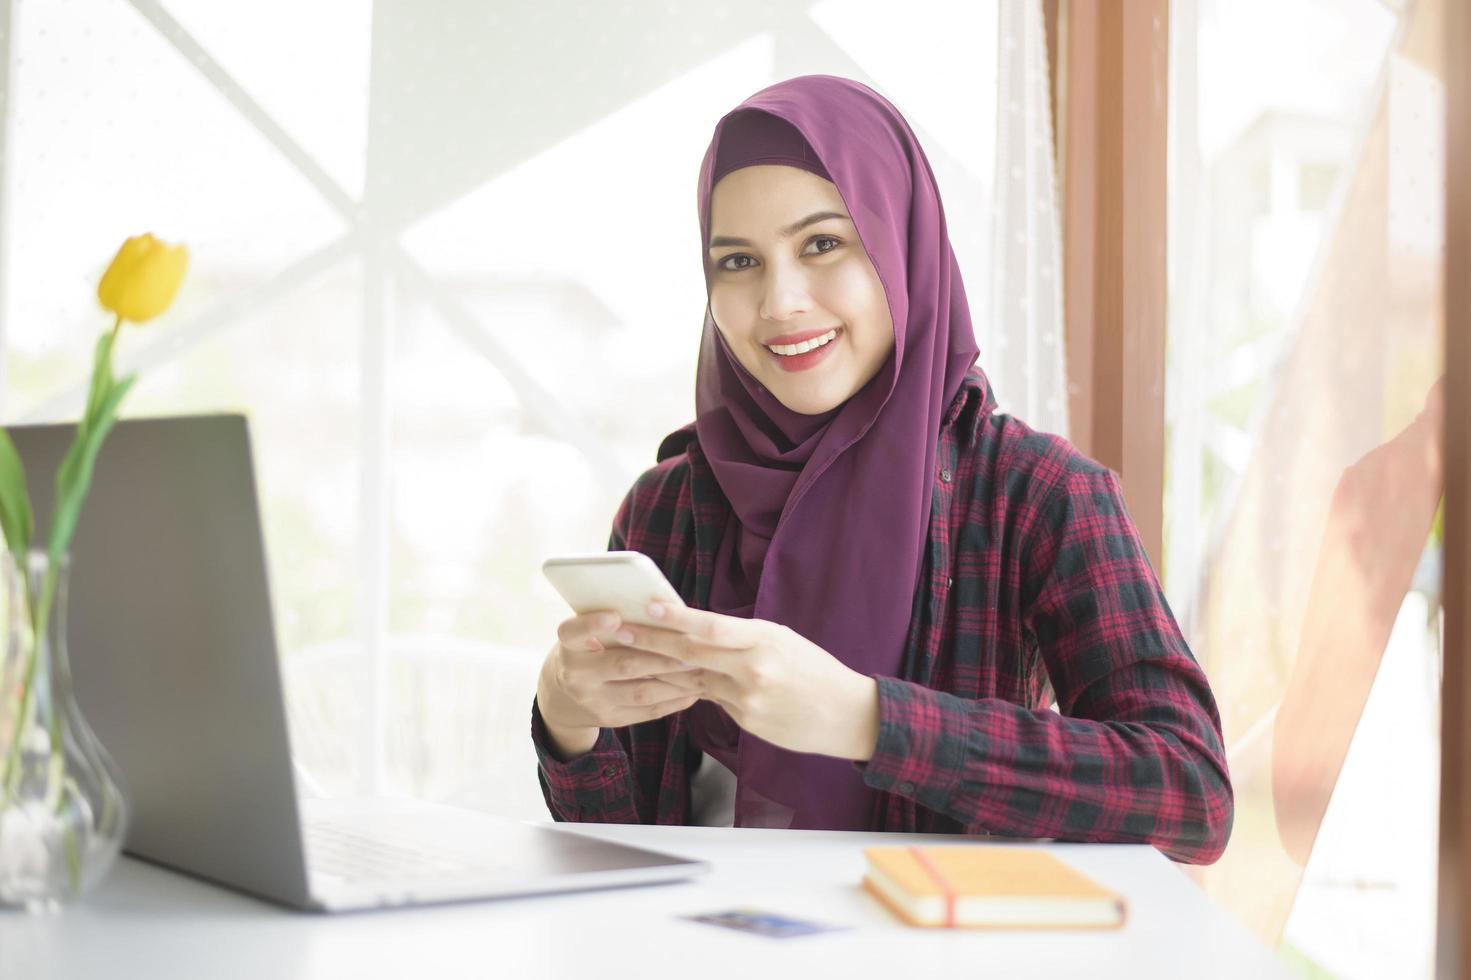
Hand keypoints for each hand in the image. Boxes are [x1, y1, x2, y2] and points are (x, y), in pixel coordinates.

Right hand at [536, 610, 701, 757]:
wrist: (562, 695)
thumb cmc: (586, 649)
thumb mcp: (585, 633)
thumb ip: (612, 624)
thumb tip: (660, 609)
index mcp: (567, 646)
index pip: (573, 633)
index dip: (592, 625)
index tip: (615, 616)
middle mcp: (576, 675)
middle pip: (622, 664)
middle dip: (660, 658)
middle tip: (691, 648)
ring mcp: (593, 701)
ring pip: (640, 692)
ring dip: (675, 681)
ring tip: (700, 669)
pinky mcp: (610, 718)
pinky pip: (647, 711)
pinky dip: (674, 700)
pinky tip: (694, 691)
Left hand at [618, 603, 880, 760]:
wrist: (848, 715)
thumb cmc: (816, 670)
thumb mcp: (783, 640)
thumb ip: (743, 637)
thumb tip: (701, 631)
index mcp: (765, 639)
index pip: (712, 627)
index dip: (676, 617)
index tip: (647, 606)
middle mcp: (753, 668)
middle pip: (692, 653)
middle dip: (651, 641)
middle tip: (619, 631)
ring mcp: (748, 698)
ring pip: (694, 679)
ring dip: (659, 667)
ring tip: (628, 656)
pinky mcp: (746, 720)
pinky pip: (710, 700)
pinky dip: (687, 688)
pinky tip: (663, 681)